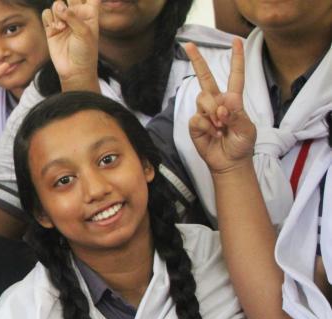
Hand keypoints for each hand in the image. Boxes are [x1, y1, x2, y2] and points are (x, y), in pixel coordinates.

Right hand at [42, 0, 99, 89]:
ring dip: (57, 13)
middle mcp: (76, 15)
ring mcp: (63, 21)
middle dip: (68, 1)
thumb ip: (72, 17)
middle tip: (66, 11)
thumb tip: (59, 6)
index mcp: (89, 13)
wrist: (74, 69)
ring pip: (56, 4)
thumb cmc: (85, 51)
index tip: (79, 2)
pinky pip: (46, 14)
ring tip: (62, 27)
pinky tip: (55, 29)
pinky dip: (49, 19)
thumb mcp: (84, 32)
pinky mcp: (51, 29)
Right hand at [187, 38, 256, 174]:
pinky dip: (206, 127)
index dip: (236, 58)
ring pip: (202, 99)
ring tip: (220, 127)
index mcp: (233, 100)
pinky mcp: (194, 124)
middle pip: (205, 77)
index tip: (236, 41)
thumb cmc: (241, 144)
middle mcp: (216, 102)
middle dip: (197, 60)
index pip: (236, 76)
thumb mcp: (247, 129)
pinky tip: (213, 134)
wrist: (229, 162)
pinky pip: (197, 118)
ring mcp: (204, 112)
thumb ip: (237, 114)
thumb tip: (225, 102)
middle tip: (188, 45)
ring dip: (213, 113)